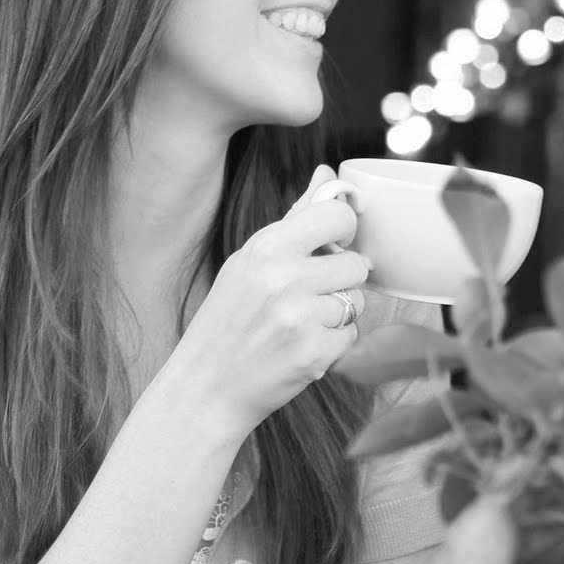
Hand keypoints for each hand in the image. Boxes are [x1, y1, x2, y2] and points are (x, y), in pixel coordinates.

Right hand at [172, 165, 369, 438]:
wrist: (205, 388)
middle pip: (357, 264)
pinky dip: (333, 345)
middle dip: (342, 281)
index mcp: (267, 247)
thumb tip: (328, 174)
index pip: (336, 216)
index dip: (344, 231)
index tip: (333, 245)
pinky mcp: (314, 353)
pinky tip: (300, 348)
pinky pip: (351, 337)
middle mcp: (284, 278)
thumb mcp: (251, 262)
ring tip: (298, 325)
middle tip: (308, 297)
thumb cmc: (228, 322)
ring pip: (357, 302)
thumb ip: (296, 218)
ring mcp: (301, 317)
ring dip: (337, 315)